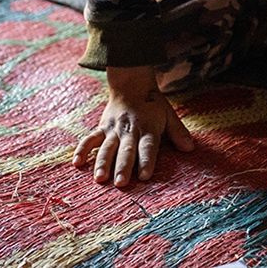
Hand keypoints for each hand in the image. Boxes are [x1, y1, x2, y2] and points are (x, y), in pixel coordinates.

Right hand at [72, 66, 194, 185]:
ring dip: (102, 163)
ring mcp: (113, 129)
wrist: (130, 84)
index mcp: (148, 128)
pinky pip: (90, 139)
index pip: (148, 147)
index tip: (145, 176)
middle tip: (120, 183)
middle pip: (126, 150)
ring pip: (107, 147)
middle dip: (123, 167)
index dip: (147, 160)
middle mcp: (130, 130)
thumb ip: (178, 132)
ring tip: (100, 179)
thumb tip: (190, 149)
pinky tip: (76, 163)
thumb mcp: (168, 115)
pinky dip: (82, 150)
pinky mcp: (101, 127)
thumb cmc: (152, 105)